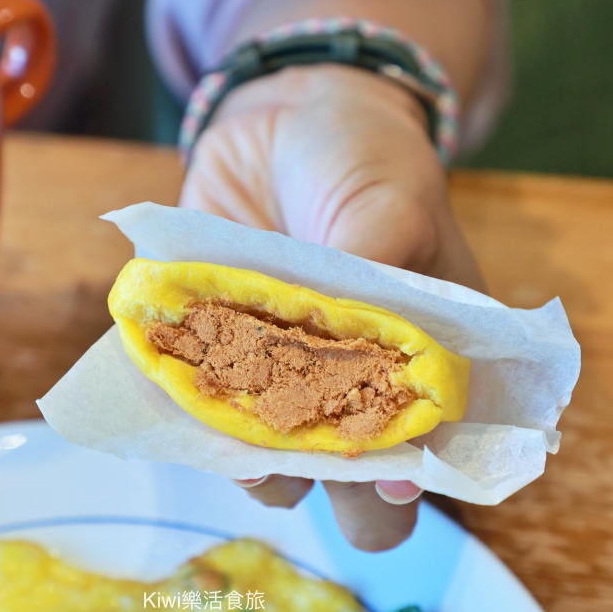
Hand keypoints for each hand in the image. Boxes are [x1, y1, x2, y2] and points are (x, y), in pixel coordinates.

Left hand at [181, 64, 484, 551]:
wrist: (281, 116)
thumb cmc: (362, 157)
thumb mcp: (389, 204)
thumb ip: (380, 283)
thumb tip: (360, 360)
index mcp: (426, 362)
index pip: (427, 450)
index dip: (408, 480)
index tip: (385, 482)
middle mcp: (357, 384)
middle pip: (353, 481)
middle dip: (331, 495)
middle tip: (308, 466)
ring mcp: (285, 376)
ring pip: (272, 464)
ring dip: (254, 467)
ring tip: (240, 435)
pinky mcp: (221, 355)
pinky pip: (203, 412)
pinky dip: (191, 418)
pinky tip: (185, 398)